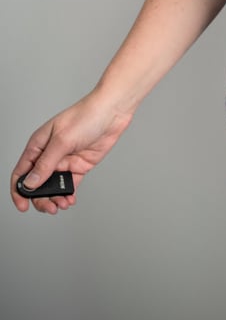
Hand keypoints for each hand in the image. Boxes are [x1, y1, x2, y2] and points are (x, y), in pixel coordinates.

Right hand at [10, 93, 133, 215]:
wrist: (113, 111)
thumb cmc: (86, 116)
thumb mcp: (62, 140)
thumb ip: (45, 164)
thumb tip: (30, 183)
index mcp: (38, 145)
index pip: (22, 171)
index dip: (19, 190)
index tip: (23, 205)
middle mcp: (49, 154)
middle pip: (37, 183)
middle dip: (40, 198)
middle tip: (49, 208)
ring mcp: (65, 160)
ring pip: (54, 186)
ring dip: (55, 198)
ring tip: (62, 204)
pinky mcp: (79, 165)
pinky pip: (70, 184)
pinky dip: (68, 194)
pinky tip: (70, 200)